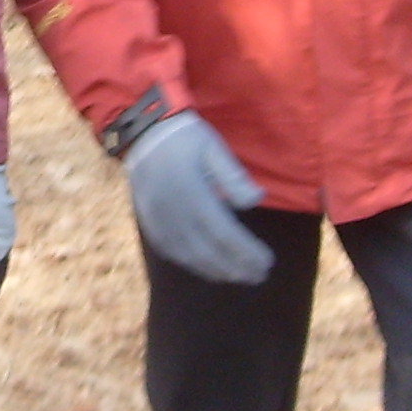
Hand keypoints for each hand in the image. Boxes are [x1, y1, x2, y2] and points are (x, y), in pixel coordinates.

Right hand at [124, 111, 273, 283]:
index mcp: (192, 192)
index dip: (247, 252)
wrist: (143, 133)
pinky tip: (210, 269)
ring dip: (217, 271)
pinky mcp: (150, 224)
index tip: (268, 261)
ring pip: (190, 257)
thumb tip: (256, 201)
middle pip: (209, 251)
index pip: (225, 233)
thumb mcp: (213, 147)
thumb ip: (234, 176)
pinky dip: (194, 265)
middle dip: (236, 267)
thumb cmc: (185, 138)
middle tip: (260, 276)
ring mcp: (158, 221)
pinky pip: (173, 253)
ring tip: (240, 277)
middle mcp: (173, 212)